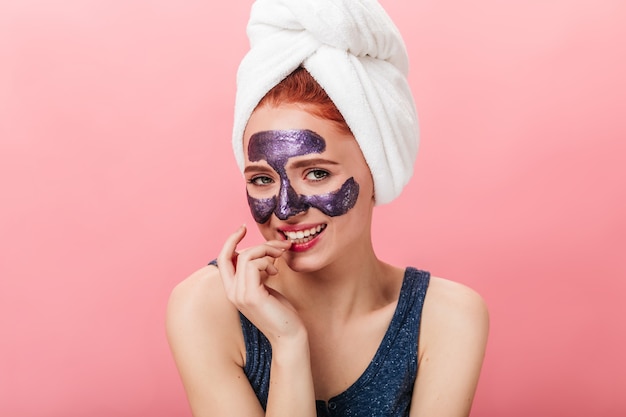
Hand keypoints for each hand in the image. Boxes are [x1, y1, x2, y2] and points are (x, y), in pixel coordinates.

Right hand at [217, 225, 304, 344]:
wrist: (289, 336)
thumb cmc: (281, 312)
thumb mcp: (265, 288)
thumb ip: (258, 273)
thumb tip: (261, 252)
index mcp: (233, 290)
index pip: (223, 259)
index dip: (230, 241)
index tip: (243, 227)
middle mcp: (232, 292)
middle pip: (232, 254)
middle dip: (255, 243)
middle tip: (279, 246)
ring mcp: (239, 295)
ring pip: (246, 257)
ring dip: (267, 251)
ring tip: (281, 258)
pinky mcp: (251, 296)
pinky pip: (253, 265)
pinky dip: (267, 261)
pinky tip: (276, 271)